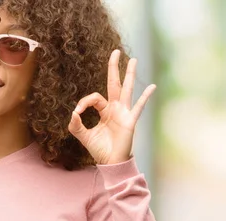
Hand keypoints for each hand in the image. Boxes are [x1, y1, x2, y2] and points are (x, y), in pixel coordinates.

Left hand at [68, 50, 155, 164]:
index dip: (84, 102)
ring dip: (130, 74)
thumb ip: (76, 125)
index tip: (77, 113)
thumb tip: (73, 113)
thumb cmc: (100, 149)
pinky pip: (139, 107)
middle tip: (116, 51)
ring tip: (133, 60)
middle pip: (114, 83)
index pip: (95, 97)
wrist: (111, 162)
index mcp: (104, 110)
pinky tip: (152, 86)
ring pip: (127, 89)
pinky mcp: (130, 121)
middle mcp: (115, 108)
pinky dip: (145, 97)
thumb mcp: (83, 136)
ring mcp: (124, 113)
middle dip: (114, 67)